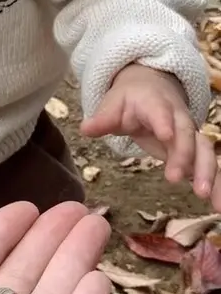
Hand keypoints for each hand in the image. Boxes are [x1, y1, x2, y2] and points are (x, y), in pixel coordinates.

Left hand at [81, 64, 220, 210]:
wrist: (152, 86)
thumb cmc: (129, 99)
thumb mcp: (112, 104)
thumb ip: (102, 119)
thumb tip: (84, 129)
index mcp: (154, 104)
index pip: (160, 112)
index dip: (164, 122)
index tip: (166, 135)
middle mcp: (178, 118)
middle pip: (186, 134)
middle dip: (184, 155)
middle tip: (175, 178)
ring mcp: (189, 134)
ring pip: (204, 151)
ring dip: (208, 173)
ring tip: (206, 197)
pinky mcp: (195, 150)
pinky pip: (210, 166)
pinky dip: (217, 184)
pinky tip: (218, 207)